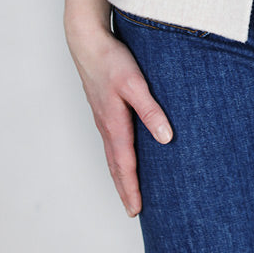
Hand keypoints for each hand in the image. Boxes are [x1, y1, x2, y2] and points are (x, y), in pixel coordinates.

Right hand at [66, 23, 172, 216]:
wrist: (88, 42)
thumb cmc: (112, 61)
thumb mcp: (136, 84)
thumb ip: (151, 110)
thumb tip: (166, 138)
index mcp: (114, 124)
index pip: (125, 165)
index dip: (131, 189)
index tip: (136, 210)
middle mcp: (106, 125)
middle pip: (115, 165)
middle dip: (124, 188)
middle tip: (132, 210)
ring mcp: (102, 117)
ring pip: (111, 153)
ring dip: (119, 174)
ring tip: (127, 189)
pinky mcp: (103, 107)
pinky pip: (110, 139)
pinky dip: (115, 156)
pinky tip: (121, 153)